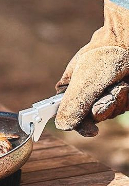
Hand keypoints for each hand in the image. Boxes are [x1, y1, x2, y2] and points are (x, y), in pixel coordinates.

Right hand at [55, 0, 128, 135]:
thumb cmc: (106, 55)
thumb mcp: (83, 83)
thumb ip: (71, 107)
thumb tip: (63, 126)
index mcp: (69, 89)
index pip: (69, 116)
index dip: (79, 124)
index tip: (90, 131)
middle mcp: (87, 92)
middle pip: (93, 117)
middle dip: (104, 106)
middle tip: (109, 91)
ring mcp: (107, 92)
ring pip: (112, 112)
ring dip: (119, 99)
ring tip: (121, 81)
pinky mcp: (124, 93)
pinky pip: (125, 106)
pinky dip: (127, 97)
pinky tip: (127, 83)